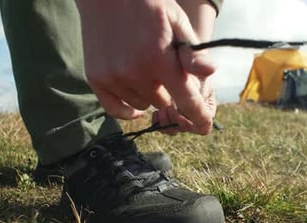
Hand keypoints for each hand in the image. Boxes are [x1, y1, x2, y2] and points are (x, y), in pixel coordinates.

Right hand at [76, 0, 216, 133]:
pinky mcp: (96, 78)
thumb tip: (210, 73)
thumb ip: (192, 52)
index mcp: (160, 59)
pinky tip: (133, 101)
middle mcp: (136, 73)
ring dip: (147, 94)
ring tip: (143, 68)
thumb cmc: (149, 5)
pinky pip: (115, 109)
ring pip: (142, 105)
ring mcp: (114, 77)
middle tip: (162, 68)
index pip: (186, 100)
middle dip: (168, 90)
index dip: (199, 116)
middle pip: (163, 103)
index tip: (205, 126)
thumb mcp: (177, 23)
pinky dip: (127, 109)